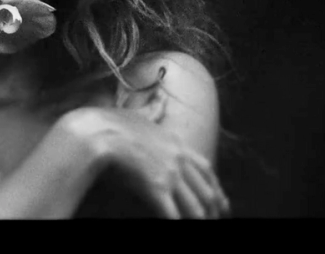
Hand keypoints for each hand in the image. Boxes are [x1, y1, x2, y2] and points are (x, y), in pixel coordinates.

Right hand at [59, 106, 229, 218]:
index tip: (222, 199)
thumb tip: (161, 99)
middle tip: (216, 218)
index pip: (205, 168)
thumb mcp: (140, 113)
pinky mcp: (157, 188)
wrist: (102, 132)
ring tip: (202, 224)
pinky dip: (178, 222)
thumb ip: (153, 109)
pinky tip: (178, 225)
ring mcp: (169, 174)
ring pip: (195, 204)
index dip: (216, 186)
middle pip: (206, 189)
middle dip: (213, 207)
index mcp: (177, 142)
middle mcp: (179, 159)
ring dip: (199, 217)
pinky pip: (174, 213)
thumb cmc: (115, 123)